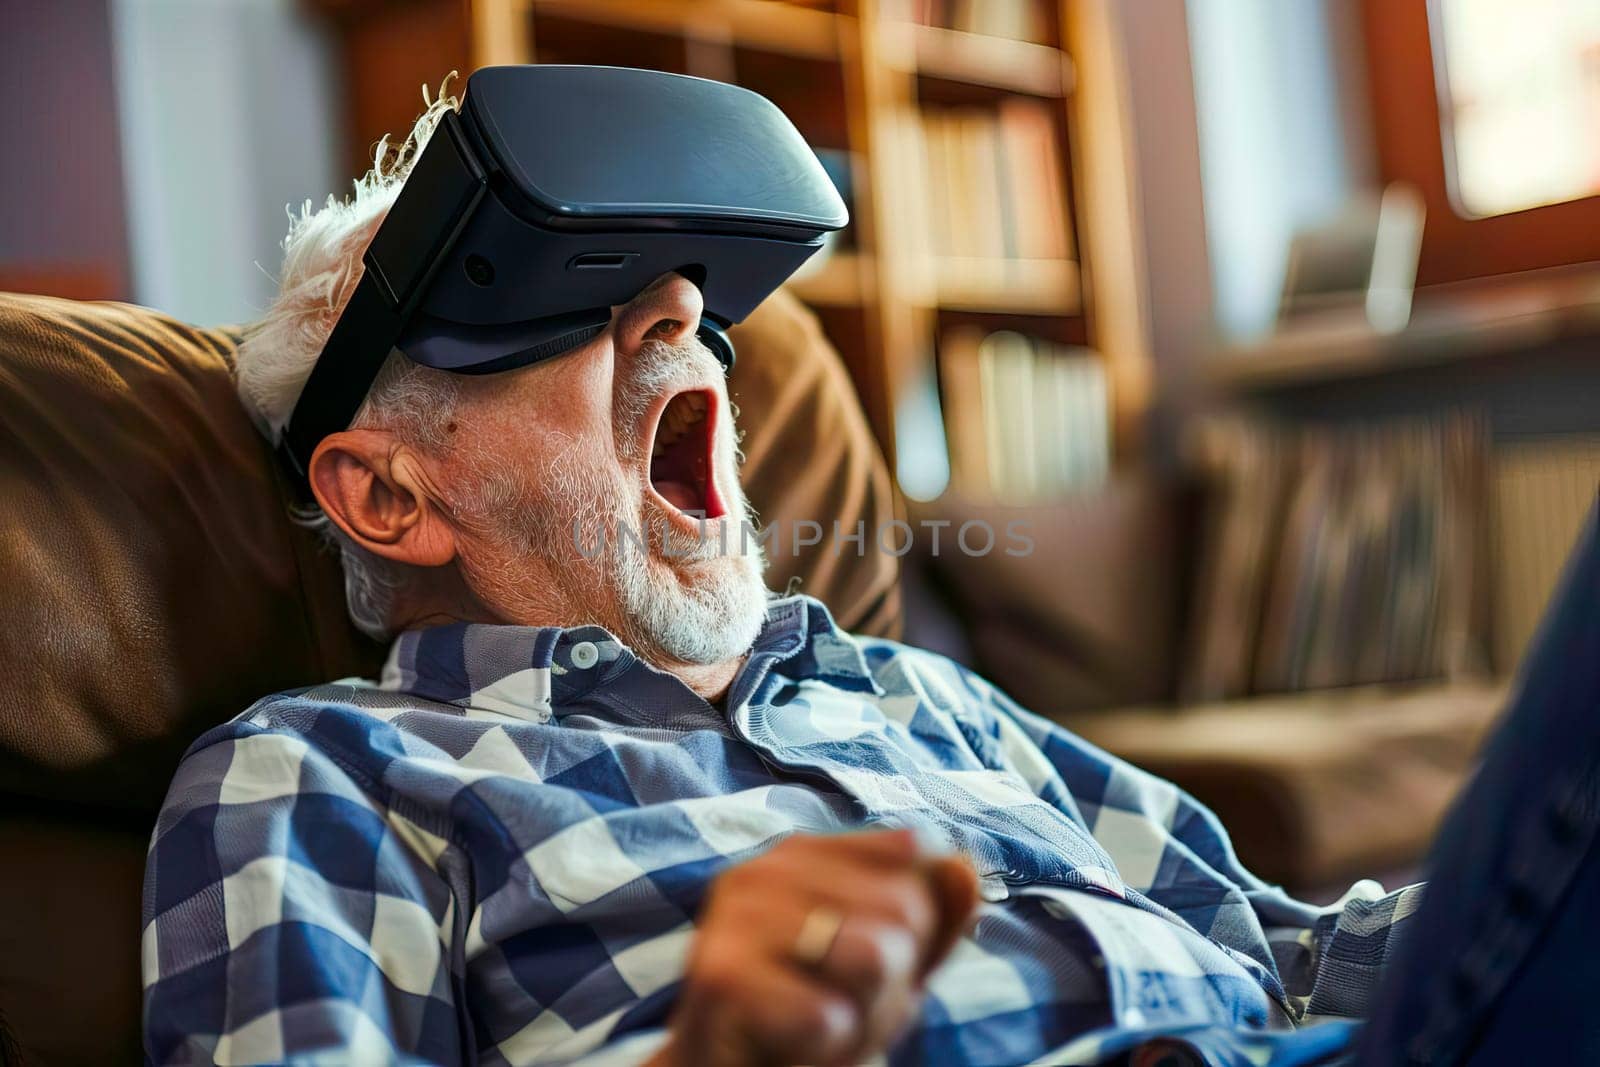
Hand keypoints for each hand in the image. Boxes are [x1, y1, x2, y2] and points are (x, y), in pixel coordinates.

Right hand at [651, 828, 979, 1066]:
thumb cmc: (812, 1013)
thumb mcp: (891, 963)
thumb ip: (934, 914)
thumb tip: (964, 867)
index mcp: (801, 853)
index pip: (913, 849)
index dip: (918, 921)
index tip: (870, 955)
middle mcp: (763, 870)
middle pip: (903, 908)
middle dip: (893, 976)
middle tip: (838, 1002)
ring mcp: (736, 918)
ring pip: (874, 956)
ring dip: (864, 1012)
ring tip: (819, 1021)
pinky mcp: (720, 978)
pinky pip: (826, 1014)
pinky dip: (826, 1044)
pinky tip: (791, 1043)